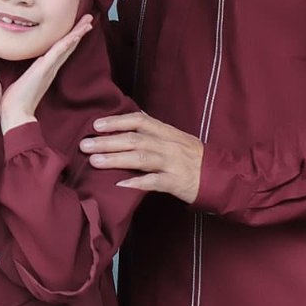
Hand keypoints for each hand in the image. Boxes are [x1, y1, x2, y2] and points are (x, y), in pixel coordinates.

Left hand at [0, 15, 93, 131]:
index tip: (77, 26)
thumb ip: (25, 71)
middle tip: (90, 19)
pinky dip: (68, 42)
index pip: (60, 49)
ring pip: (67, 46)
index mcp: (45, 68)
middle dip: (79, 31)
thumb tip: (20, 64)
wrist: (15, 112)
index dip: (69, 37)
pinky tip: (76, 34)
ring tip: (88, 22)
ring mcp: (49, 68)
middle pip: (68, 46)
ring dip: (78, 33)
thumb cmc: (16, 99)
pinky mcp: (45, 69)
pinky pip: (59, 52)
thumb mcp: (21, 79)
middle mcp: (51, 67)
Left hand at [80, 111, 204, 200]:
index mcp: (167, 132)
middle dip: (108, 141)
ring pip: (142, 158)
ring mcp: (173, 163)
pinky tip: (119, 184)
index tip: (96, 124)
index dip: (117, 121)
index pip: (140, 120)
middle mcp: (169, 145)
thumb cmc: (193, 159)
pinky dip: (137, 183)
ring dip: (116, 159)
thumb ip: (153, 133)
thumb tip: (127, 124)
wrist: (222, 177)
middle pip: (135, 139)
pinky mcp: (177, 182)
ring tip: (94, 161)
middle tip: (84, 144)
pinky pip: (154, 182)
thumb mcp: (175, 139)